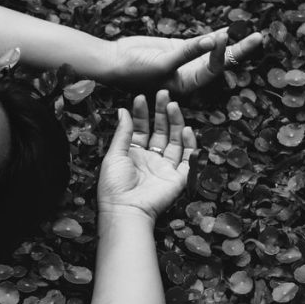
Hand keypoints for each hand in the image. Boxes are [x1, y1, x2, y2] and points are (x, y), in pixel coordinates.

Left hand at [97, 91, 195, 219]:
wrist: (125, 209)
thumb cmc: (114, 186)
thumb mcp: (114, 155)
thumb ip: (123, 133)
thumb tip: (123, 111)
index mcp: (133, 154)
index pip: (141, 129)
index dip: (142, 113)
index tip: (141, 97)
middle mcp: (150, 159)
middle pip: (159, 131)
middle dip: (161, 112)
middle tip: (162, 94)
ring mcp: (165, 168)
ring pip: (174, 140)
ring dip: (175, 122)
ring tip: (172, 105)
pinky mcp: (178, 178)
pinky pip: (188, 158)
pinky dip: (190, 143)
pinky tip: (186, 128)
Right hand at [110, 30, 263, 95]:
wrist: (114, 60)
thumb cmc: (134, 69)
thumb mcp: (163, 63)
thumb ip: (189, 51)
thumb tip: (215, 38)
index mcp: (187, 86)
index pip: (212, 70)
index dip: (220, 54)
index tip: (220, 36)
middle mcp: (190, 75)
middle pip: (221, 62)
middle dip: (239, 50)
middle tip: (259, 37)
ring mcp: (186, 61)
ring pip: (214, 51)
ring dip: (231, 41)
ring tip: (252, 33)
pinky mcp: (180, 48)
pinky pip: (202, 42)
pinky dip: (215, 35)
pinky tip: (229, 29)